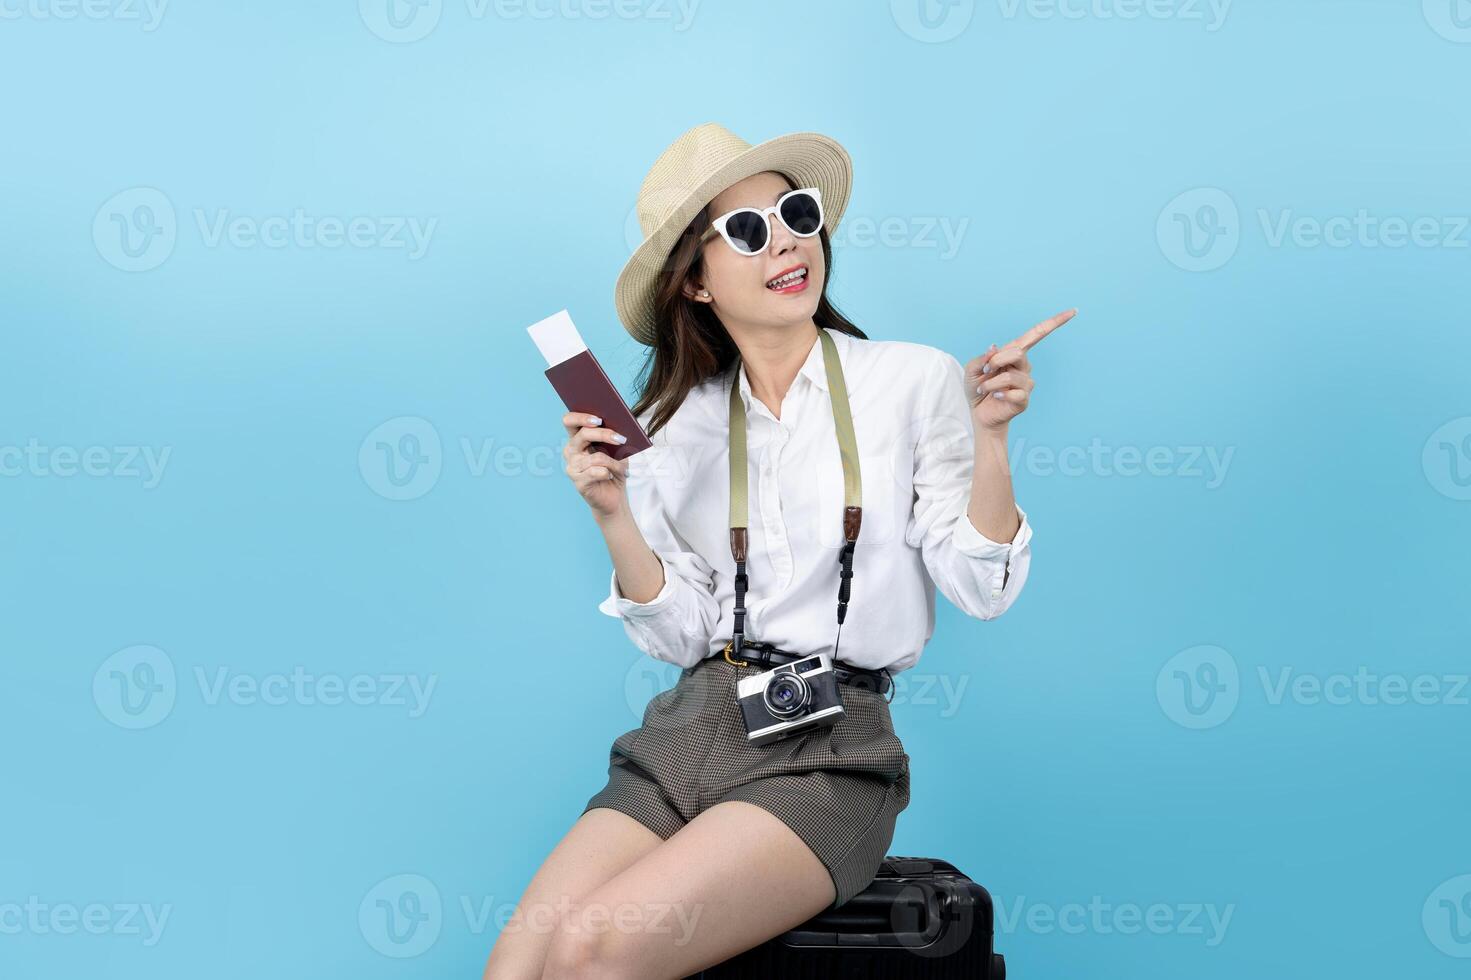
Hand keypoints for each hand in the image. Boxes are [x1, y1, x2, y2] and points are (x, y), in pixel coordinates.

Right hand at [562, 411, 629, 520]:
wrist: (614, 497)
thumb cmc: (614, 469)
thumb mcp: (618, 450)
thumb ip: (615, 436)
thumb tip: (621, 426)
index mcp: (577, 438)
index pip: (570, 421)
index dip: (581, 417)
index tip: (599, 419)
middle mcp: (571, 451)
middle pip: (582, 434)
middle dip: (603, 434)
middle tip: (621, 438)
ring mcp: (572, 467)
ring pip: (596, 457)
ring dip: (614, 462)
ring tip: (622, 468)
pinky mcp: (578, 482)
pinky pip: (597, 472)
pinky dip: (609, 473)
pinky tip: (611, 476)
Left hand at [964, 308, 1076, 430]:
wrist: (978, 412)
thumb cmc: (978, 387)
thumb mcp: (973, 368)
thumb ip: (982, 357)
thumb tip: (994, 348)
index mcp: (1014, 353)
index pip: (1037, 334)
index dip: (1055, 322)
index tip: (1074, 311)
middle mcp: (1024, 366)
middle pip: (1017, 353)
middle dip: (996, 361)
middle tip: (985, 371)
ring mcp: (1026, 383)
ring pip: (1010, 376)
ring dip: (990, 382)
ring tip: (984, 389)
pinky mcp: (1024, 399)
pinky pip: (1013, 393)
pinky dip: (998, 393)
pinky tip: (995, 396)